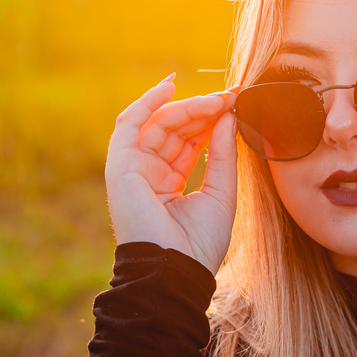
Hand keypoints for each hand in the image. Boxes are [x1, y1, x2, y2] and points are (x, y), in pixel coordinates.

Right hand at [104, 73, 239, 274]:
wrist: (177, 270)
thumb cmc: (200, 244)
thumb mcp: (221, 193)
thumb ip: (223, 154)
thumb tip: (229, 116)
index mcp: (169, 184)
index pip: (189, 143)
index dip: (211, 121)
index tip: (236, 103)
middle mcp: (149, 175)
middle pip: (175, 130)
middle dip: (203, 110)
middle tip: (230, 97)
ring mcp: (133, 169)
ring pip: (158, 123)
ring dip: (187, 107)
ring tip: (217, 99)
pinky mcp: (120, 165)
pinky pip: (129, 123)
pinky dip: (148, 102)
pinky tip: (170, 86)